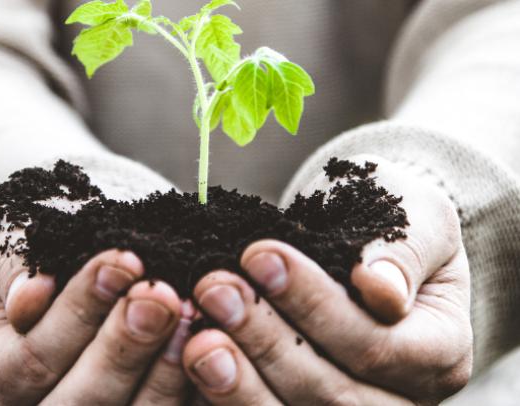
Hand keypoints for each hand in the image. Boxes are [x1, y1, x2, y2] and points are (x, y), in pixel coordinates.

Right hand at [0, 196, 193, 404]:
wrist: (79, 255)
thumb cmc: (37, 245)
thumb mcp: (4, 240)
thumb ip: (10, 264)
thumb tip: (26, 301)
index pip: (31, 358)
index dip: (78, 313)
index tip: (123, 261)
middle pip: (79, 403)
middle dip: (123, 347)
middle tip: (160, 295)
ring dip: (164, 371)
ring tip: (189, 313)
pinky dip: (192, 385)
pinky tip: (212, 342)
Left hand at [183, 156, 471, 404]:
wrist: (368, 244)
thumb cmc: (393, 223)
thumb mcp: (415, 217)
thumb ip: (402, 251)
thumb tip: (380, 290)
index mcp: (437, 352)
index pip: (375, 344)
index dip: (313, 305)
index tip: (259, 253)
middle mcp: (400, 399)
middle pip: (332, 395)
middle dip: (266, 340)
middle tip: (213, 288)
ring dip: (239, 382)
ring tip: (195, 338)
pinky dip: (228, 395)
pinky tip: (191, 359)